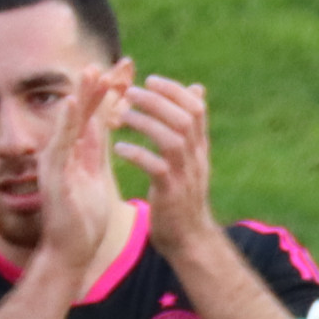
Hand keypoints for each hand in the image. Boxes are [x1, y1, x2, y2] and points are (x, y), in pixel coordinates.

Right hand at [28, 64, 130, 278]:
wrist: (71, 251)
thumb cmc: (83, 219)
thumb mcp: (95, 176)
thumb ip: (96, 150)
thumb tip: (103, 124)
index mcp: (76, 153)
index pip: (92, 117)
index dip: (105, 95)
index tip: (119, 72)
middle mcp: (62, 153)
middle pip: (79, 114)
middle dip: (92, 88)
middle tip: (106, 62)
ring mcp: (55, 162)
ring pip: (68, 123)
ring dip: (79, 97)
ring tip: (90, 72)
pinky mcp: (52, 175)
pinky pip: (60, 144)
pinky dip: (67, 123)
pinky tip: (72, 104)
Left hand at [113, 70, 219, 245]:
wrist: (189, 239)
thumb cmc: (183, 196)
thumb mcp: (191, 158)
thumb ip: (191, 126)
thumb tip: (197, 90)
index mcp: (199, 148)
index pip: (196, 109)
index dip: (175, 90)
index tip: (151, 80)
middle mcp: (196, 158)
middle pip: (184, 119)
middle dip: (156, 100)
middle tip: (130, 92)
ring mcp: (185, 176)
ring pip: (172, 139)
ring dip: (144, 123)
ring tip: (121, 116)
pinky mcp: (171, 193)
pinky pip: (156, 167)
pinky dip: (137, 154)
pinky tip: (119, 149)